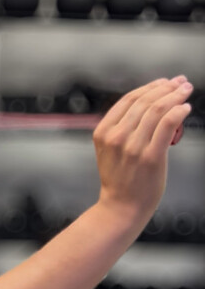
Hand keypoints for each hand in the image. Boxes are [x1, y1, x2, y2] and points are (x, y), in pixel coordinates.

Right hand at [92, 76, 191, 221]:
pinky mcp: (150, 157)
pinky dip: (178, 112)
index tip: (166, 82)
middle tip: (182, 82)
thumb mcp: (109, 150)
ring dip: (176, 96)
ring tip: (187, 90)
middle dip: (166, 88)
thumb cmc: (120, 178)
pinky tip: (186, 107)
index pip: (129, 100)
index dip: (150, 87)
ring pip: (157, 110)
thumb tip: (149, 105)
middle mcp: (116, 137)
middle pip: (145, 102)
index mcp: (103, 132)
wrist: (121, 206)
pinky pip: (167, 125)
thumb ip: (121, 129)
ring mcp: (133, 147)